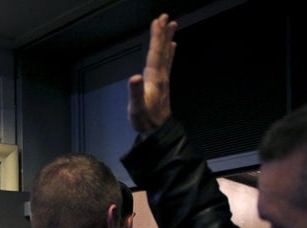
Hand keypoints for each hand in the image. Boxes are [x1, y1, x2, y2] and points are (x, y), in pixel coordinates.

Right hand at [128, 13, 177, 136]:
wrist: (157, 132)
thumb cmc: (145, 121)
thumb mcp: (136, 108)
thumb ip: (135, 92)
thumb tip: (134, 77)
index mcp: (154, 79)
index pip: (155, 53)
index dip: (156, 37)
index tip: (158, 21)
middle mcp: (161, 76)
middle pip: (162, 50)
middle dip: (163, 33)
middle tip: (166, 17)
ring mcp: (163, 80)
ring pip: (166, 55)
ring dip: (168, 39)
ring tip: (171, 26)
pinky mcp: (162, 85)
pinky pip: (166, 63)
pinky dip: (169, 53)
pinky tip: (171, 48)